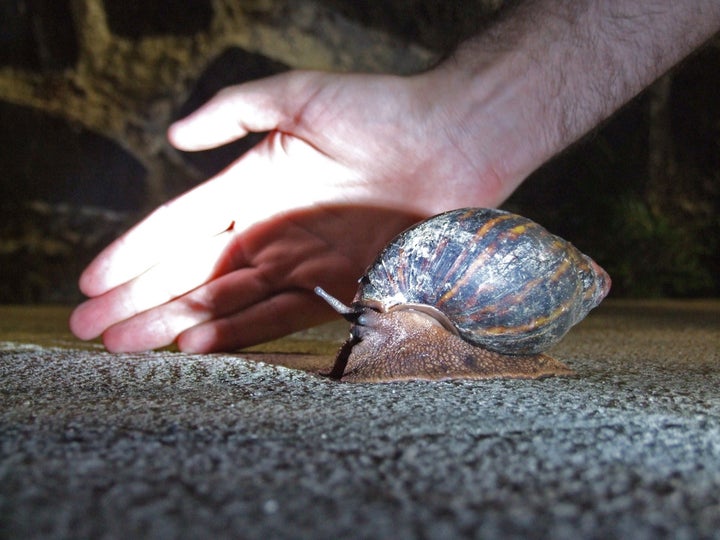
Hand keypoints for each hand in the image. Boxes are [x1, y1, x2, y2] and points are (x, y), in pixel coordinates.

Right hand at [69, 70, 510, 352]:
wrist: (455, 139)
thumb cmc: (381, 108)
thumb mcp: (298, 96)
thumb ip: (234, 112)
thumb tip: (174, 133)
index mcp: (254, 185)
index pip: (180, 225)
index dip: (134, 252)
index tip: (92, 280)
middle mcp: (271, 228)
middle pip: (193, 271)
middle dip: (139, 299)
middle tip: (89, 328)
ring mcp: (302, 260)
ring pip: (225, 299)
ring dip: (173, 321)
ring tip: (125, 345)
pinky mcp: (338, 285)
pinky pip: (278, 313)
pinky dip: (236, 329)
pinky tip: (194, 343)